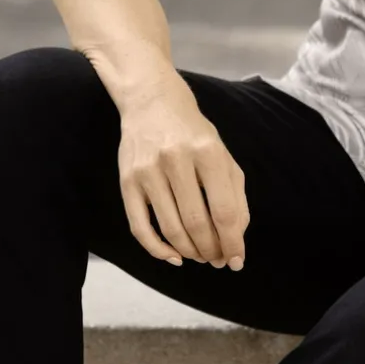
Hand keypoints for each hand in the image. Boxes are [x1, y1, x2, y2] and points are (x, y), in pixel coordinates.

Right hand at [117, 77, 249, 269]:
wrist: (152, 102)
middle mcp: (177, 160)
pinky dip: (158, 250)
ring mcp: (148, 171)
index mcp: (207, 151)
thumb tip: (236, 236)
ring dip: (190, 252)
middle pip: (197, 223)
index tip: (237, 261)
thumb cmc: (193, 131)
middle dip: (211, 250)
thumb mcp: (221, 152)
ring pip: (171, 229)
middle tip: (218, 260)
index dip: (232, 242)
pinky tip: (174, 257)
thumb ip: (234, 191)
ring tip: (201, 257)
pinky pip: (140, 228)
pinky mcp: (127, 181)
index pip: (224, 209)